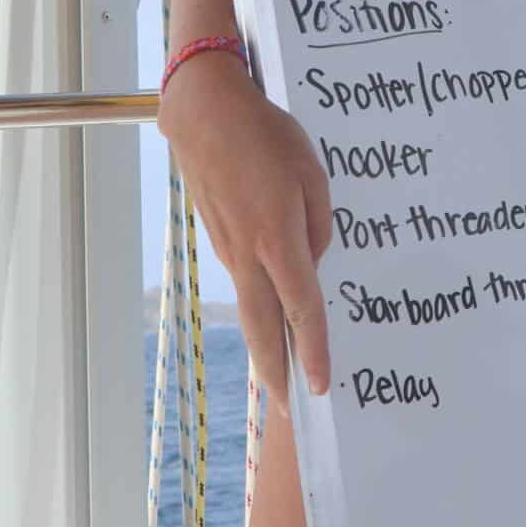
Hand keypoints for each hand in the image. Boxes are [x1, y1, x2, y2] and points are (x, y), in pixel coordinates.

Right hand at [159, 56, 334, 413]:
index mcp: (277, 238)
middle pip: (263, 327)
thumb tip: (311, 261)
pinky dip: (259, 306)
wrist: (204, 117)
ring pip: (251, 308)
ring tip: (283, 375)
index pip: (301, 308)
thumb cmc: (266, 136)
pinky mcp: (219, 239)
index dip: (312, 350)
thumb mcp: (312, 173)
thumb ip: (318, 225)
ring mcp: (228, 249)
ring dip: (266, 344)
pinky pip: (245, 280)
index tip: (320, 385)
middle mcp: (248, 253)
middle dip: (276, 373)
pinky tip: (274, 311)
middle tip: (290, 410)